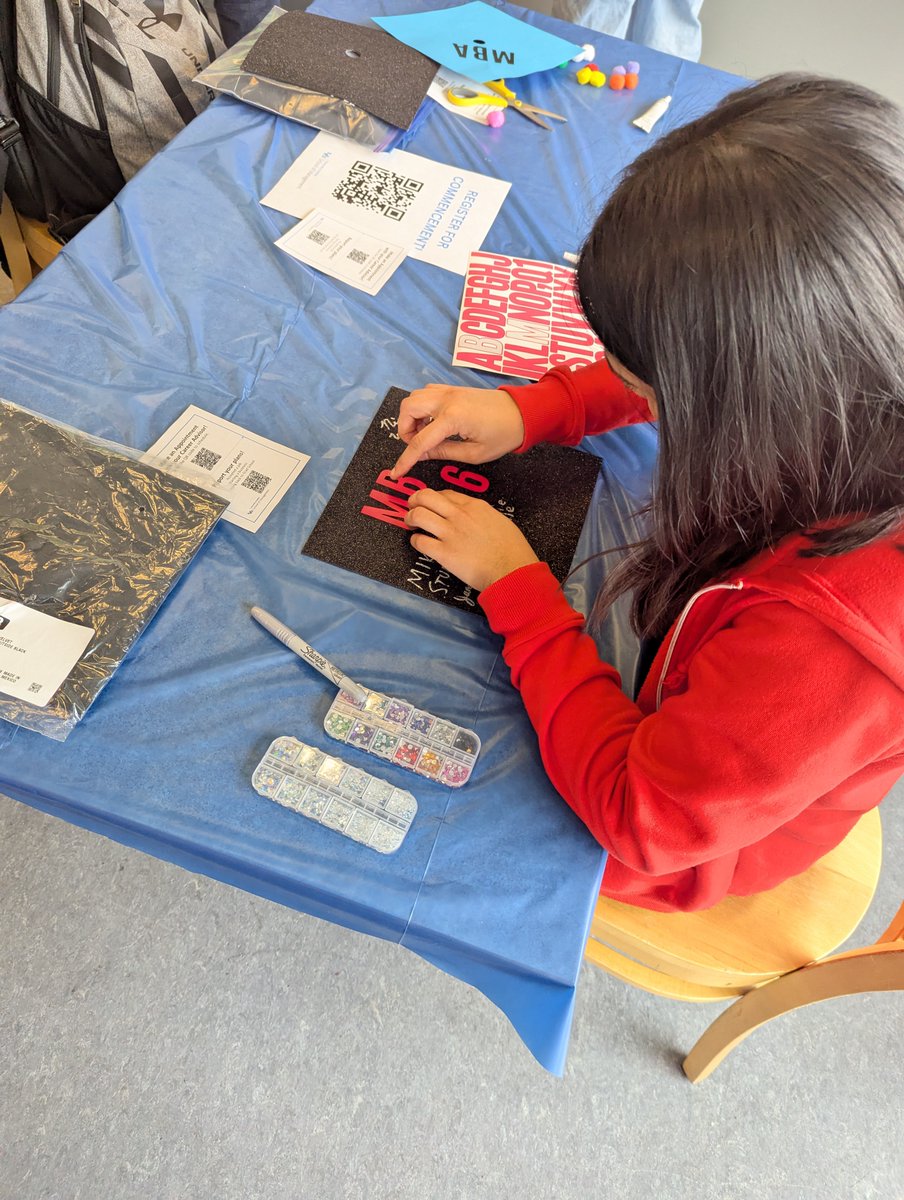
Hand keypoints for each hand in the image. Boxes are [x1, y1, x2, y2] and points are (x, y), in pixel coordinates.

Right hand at [390, 385, 524, 479]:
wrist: (523, 412)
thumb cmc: (504, 435)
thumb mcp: (474, 453)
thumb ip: (444, 453)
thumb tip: (421, 455)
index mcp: (452, 418)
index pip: (419, 441)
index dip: (405, 460)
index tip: (397, 473)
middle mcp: (446, 399)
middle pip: (407, 409)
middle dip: (404, 430)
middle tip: (417, 446)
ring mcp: (448, 390)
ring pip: (414, 398)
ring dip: (411, 417)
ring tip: (426, 434)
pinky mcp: (452, 388)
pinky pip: (425, 393)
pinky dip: (421, 407)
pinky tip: (433, 422)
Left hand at [406, 489, 538, 592]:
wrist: (512, 570)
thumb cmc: (512, 549)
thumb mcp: (500, 521)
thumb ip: (482, 515)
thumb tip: (473, 517)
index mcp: (474, 506)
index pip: (445, 493)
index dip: (433, 497)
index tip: (430, 503)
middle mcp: (459, 515)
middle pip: (426, 497)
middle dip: (414, 500)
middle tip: (412, 507)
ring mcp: (450, 534)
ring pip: (418, 515)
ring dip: (410, 518)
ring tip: (410, 524)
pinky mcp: (444, 553)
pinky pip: (419, 541)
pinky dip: (415, 540)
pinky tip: (418, 543)